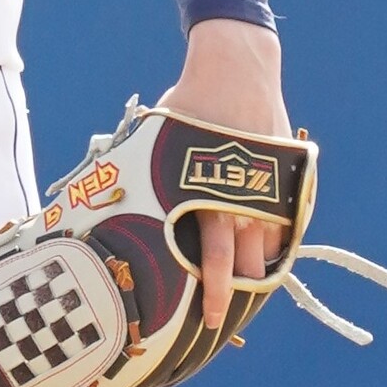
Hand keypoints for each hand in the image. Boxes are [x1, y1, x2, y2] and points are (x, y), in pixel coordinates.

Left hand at [155, 18, 290, 332]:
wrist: (235, 67)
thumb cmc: (188, 103)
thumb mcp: (158, 139)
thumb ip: (146, 175)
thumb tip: (100, 194)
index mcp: (205, 193)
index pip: (215, 260)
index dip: (216, 295)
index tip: (210, 319)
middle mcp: (241, 198)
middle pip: (246, 265)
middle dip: (236, 295)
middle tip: (221, 320)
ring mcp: (268, 189)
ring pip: (268, 249)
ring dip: (256, 270)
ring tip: (241, 289)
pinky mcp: (286, 178)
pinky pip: (282, 224)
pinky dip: (271, 241)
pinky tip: (259, 252)